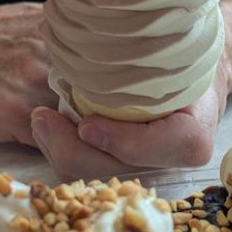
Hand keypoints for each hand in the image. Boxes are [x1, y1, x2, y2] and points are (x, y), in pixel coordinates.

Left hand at [30, 57, 231, 179]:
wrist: (185, 85)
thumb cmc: (176, 66)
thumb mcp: (172, 59)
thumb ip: (146, 67)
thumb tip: (106, 55)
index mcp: (191, 138)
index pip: (162, 148)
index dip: (122, 141)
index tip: (87, 124)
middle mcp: (167, 166)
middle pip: (111, 171)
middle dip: (69, 148)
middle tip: (41, 117)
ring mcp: (141, 174)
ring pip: (89, 177)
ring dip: (57, 149)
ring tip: (41, 120)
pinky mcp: (118, 174)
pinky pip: (81, 173)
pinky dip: (59, 151)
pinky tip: (49, 130)